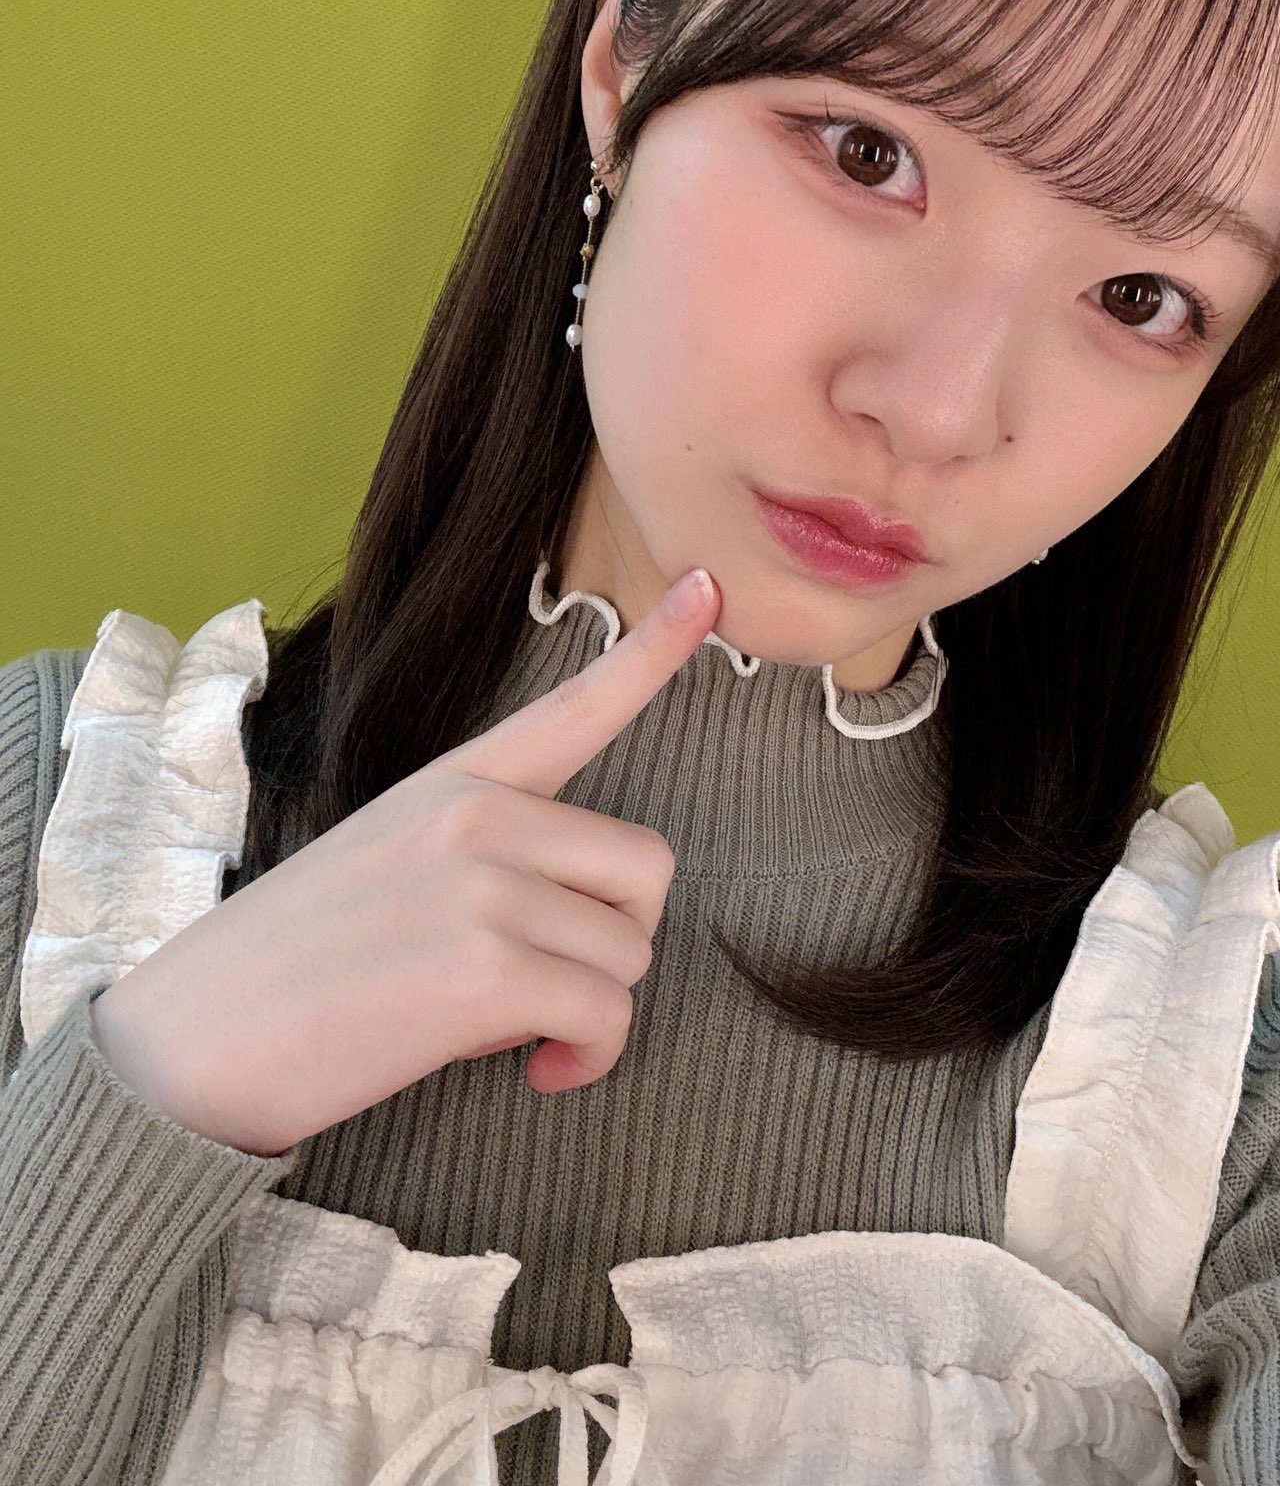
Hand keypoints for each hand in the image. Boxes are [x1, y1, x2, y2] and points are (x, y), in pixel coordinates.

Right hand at [89, 566, 720, 1154]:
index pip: (575, 707)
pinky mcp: (483, 972)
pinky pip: (606, 1016)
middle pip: (647, 868)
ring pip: (630, 953)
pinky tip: (535, 1073)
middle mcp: (477, 816)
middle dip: (618, 941)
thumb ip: (484, 857)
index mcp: (454, 782)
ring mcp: (481, 887)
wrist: (186, 1043)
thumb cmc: (289, 964)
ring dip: (592, 1013)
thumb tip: (569, 920)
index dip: (656, 651)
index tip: (711, 588)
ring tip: (517, 1036)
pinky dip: (587, 1060)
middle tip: (551, 986)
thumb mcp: (385, 861)